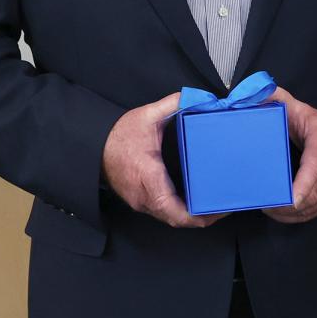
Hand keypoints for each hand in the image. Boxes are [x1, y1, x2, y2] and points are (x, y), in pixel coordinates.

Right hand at [102, 93, 220, 227]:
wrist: (92, 146)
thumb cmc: (117, 135)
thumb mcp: (146, 116)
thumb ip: (172, 105)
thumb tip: (195, 98)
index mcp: (150, 179)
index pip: (176, 211)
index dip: (200, 217)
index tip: (220, 211)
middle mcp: (145, 197)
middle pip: (178, 219)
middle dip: (203, 218)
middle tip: (225, 207)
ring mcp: (141, 201)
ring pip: (170, 218)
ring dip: (192, 216)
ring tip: (214, 205)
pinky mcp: (139, 199)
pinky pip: (163, 211)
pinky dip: (180, 210)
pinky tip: (194, 201)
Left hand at [262, 88, 316, 223]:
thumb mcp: (299, 108)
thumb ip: (277, 99)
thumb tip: (252, 94)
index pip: (315, 168)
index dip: (304, 186)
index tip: (291, 199)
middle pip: (313, 194)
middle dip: (289, 205)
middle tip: (265, 204)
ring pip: (314, 206)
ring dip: (291, 213)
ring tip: (269, 210)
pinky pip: (316, 212)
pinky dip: (298, 217)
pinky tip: (281, 214)